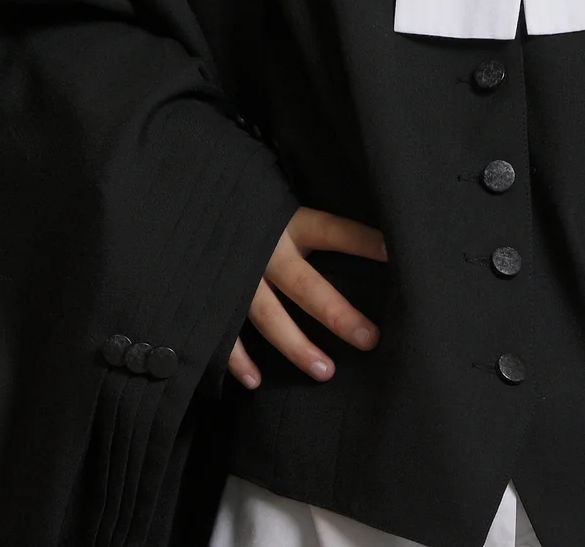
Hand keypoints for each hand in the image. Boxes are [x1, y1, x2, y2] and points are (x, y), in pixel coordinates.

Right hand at [227, 207, 387, 389]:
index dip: (362, 242)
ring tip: (325, 372)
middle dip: (337, 315)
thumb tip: (372, 237)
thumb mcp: (281, 205)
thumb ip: (313, 225)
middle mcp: (265, 251)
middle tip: (369, 340)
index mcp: (288, 224)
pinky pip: (225, 332)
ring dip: (296, 346)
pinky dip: (238, 358)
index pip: (332, 232)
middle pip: (305, 286)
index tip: (394, 252)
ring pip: (269, 316)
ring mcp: (237, 276)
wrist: (190, 206)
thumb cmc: (248, 208)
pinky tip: (256, 380)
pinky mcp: (213, 295)